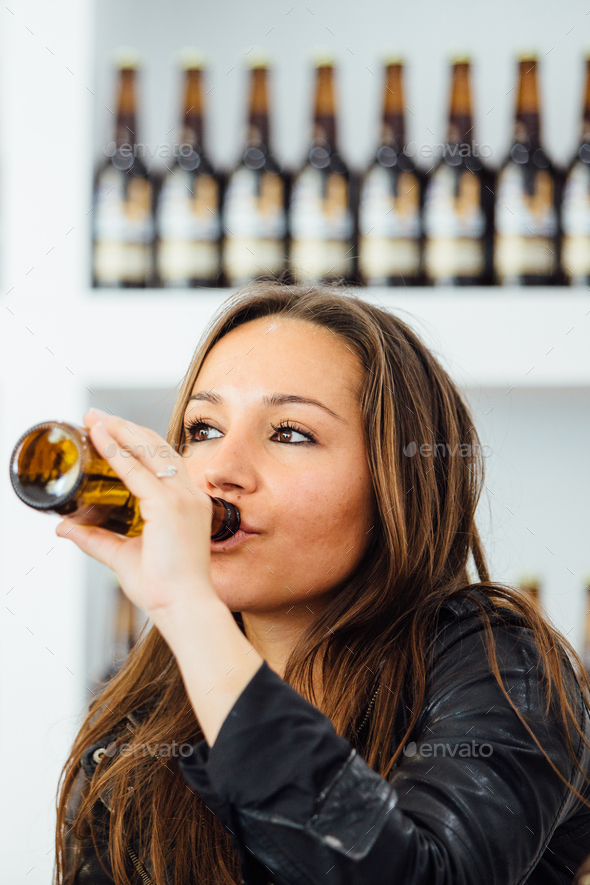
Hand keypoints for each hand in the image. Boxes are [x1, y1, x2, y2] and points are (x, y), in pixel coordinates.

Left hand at [55, 409, 217, 619]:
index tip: (109, 429)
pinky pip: (138, 471)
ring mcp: (182, 498)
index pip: (161, 460)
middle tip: (95, 416)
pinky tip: (100, 440)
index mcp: (185, 503)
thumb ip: (96, 538)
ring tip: (95, 419)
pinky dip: (117, 452)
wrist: (183, 606)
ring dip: (119, 431)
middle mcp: (188, 495)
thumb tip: (66, 526)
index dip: (134, 440)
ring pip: (149, 450)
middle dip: (124, 427)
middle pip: (156, 447)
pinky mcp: (169, 506)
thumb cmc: (165, 588)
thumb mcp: (122, 555)